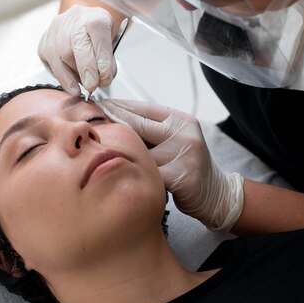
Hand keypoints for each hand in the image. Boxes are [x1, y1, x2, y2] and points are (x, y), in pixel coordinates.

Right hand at [37, 5, 116, 94]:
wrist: (82, 26)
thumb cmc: (99, 38)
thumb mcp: (112, 44)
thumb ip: (108, 60)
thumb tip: (102, 79)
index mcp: (95, 16)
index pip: (97, 30)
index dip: (102, 56)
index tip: (105, 76)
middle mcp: (73, 19)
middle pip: (76, 44)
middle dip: (86, 69)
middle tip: (92, 86)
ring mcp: (55, 30)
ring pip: (61, 56)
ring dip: (74, 76)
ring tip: (85, 84)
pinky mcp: (43, 43)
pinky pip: (51, 65)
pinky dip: (63, 78)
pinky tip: (71, 84)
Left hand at [98, 98, 243, 232]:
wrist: (215, 195)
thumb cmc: (187, 167)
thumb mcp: (174, 140)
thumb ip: (151, 130)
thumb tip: (112, 118)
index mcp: (181, 120)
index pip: (142, 108)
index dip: (116, 107)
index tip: (96, 107)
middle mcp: (184, 133)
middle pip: (136, 125)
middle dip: (111, 125)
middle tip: (88, 125)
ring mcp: (184, 154)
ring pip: (138, 152)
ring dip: (119, 155)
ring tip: (98, 155)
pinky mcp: (181, 177)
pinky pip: (146, 174)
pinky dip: (131, 176)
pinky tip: (117, 177)